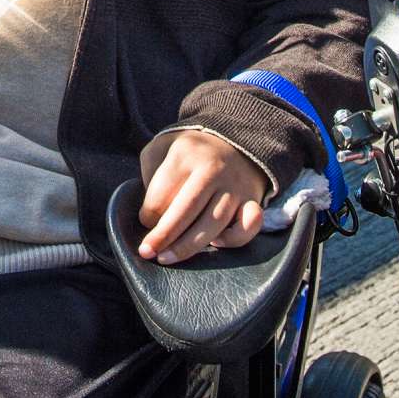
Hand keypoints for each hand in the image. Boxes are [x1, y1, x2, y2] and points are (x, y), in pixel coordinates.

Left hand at [135, 131, 268, 264]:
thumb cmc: (190, 151)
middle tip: (147, 252)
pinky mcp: (253, 200)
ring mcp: (235, 186)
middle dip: (164, 236)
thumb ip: (150, 173)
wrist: (235, 140)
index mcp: (186, 154)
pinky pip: (249, 226)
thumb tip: (149, 215)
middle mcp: (213, 169)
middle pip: (186, 210)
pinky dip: (233, 239)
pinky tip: (216, 243)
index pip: (163, 193)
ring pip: (213, 223)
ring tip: (168, 257)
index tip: (145, 221)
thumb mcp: (162, 147)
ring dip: (188, 246)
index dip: (148, 214)